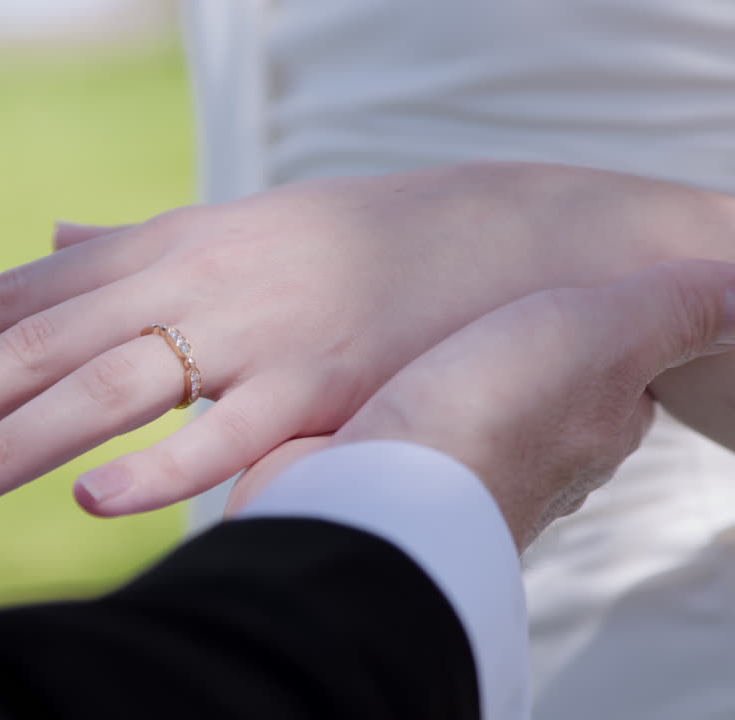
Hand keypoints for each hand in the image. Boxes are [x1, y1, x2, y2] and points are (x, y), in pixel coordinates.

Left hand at [0, 162, 734, 518]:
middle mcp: (188, 281)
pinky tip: (93, 505)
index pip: (19, 295)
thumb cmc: (345, 242)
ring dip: (10, 437)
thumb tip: (53, 233)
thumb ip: (130, 241)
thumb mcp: (225, 229)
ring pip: (108, 387)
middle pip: (36, 343)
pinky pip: (230, 433)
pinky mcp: (322, 385)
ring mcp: (252, 332)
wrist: (494, 230)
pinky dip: (162, 467)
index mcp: (161, 247)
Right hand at [235, 260, 734, 548]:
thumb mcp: (598, 335)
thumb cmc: (491, 418)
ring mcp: (457, 481)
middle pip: (545, 412)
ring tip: (428, 354)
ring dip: (453, 395)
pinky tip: (377, 398)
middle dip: (524, 372)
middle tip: (498, 325)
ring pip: (471, 429)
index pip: (623, 388)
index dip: (608, 342)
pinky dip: (399, 418)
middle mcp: (535, 470)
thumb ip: (671, 311)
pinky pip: (405, 442)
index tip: (583, 309)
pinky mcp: (387, 485)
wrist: (377, 501)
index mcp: (595, 431)